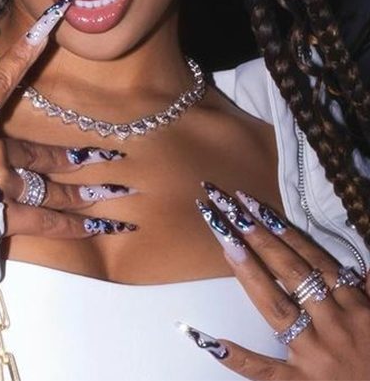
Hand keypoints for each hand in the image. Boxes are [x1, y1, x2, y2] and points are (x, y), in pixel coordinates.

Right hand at [0, 0, 137, 239]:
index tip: (48, 28)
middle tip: (107, 157)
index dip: (23, 53)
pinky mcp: (4, 219)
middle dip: (72, 158)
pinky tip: (100, 224)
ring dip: (82, 191)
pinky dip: (74, 224)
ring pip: (49, 187)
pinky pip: (46, 222)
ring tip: (114, 191)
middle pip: (36, 153)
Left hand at [184, 182, 369, 379]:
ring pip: (278, 309)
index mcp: (356, 307)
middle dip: (261, 239)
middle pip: (293, 274)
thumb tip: (361, 259)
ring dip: (250, 274)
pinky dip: (242, 359)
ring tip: (225, 243)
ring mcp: (316, 356)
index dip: (285, 232)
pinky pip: (268, 372)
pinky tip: (215, 341)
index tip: (254, 206)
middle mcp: (334, 326)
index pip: (314, 261)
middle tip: (230, 208)